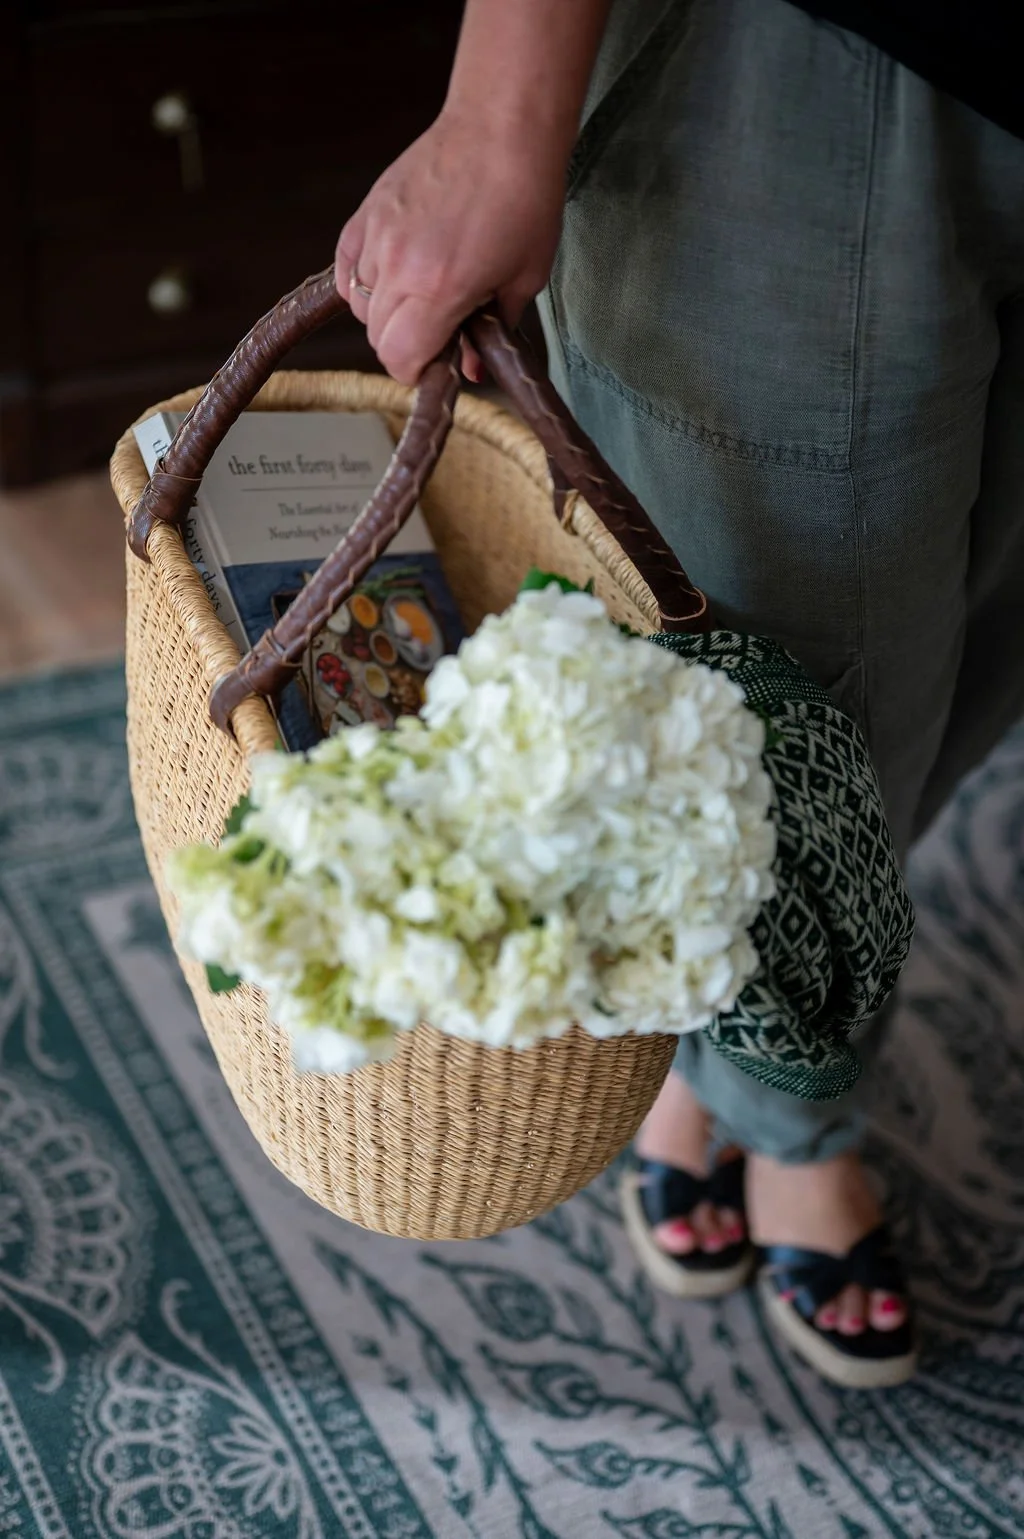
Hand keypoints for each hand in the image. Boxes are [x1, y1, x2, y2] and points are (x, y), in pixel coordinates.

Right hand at [336, 106, 567, 384]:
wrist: (501, 126)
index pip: (398, 358)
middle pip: (377, 337)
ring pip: (360, 304)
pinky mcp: (367, 212)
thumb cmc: (524, 199)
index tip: (440, 362)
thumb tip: (471, 368)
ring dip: (387, 312)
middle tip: (441, 328)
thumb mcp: (523, 279)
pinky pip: (346, 268)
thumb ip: (492, 330)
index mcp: (438, 290)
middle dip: (407, 344)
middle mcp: (398, 267)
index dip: (419, 370)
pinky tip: (393, 275)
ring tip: (422, 293)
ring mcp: (376, 236)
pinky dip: (363, 281)